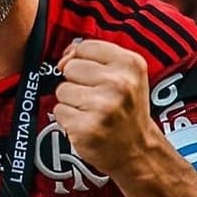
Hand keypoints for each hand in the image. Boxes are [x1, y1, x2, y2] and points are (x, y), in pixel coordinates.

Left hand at [54, 39, 158, 176]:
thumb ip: (94, 56)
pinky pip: (58, 110)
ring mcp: (103, 106)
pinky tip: (86, 124)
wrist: (138, 150)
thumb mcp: (124, 74)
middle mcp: (119, 84)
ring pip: (62, 89)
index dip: (82, 60)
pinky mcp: (86, 127)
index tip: (94, 75)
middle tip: (96, 98)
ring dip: (71, 101)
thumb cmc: (126, 109)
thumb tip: (64, 57)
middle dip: (77, 82)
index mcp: (130, 64)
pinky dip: (67, 119)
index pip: (84, 47)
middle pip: (70, 67)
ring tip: (91, 111)